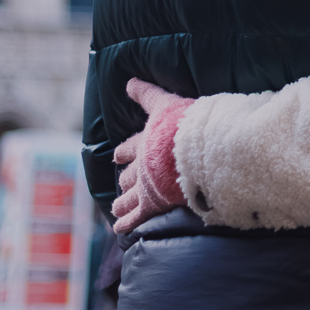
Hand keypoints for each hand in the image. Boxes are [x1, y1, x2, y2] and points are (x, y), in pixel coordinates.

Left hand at [111, 78, 194, 235]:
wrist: (192, 149)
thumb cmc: (181, 124)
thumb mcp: (165, 103)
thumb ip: (148, 94)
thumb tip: (129, 80)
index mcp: (146, 141)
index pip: (131, 147)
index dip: (124, 152)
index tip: (117, 156)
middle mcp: (141, 165)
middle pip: (129, 175)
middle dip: (125, 180)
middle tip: (121, 183)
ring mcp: (145, 186)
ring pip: (129, 197)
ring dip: (122, 203)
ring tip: (116, 208)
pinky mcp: (152, 203)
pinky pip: (136, 216)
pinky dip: (126, 223)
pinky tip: (119, 229)